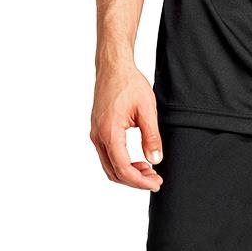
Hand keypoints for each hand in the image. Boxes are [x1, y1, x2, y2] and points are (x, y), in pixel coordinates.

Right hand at [90, 63, 163, 190]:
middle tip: (155, 180)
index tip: (156, 183)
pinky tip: (137, 160)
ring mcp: (95, 134)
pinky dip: (121, 163)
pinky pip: (107, 155)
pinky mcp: (97, 130)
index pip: (123, 168)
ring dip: (128, 173)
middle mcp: (98, 136)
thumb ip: (151, 136)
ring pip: (109, 165)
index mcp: (109, 132)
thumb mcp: (146, 109)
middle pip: (114, 172)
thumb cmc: (129, 83)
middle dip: (135, 180)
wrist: (113, 66)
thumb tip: (155, 160)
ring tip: (149, 171)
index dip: (140, 181)